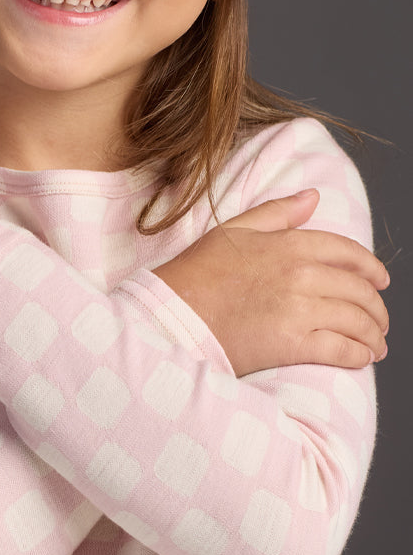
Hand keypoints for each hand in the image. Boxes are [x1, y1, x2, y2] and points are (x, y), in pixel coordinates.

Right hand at [153, 189, 389, 376]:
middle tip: (379, 319)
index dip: (371, 268)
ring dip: (373, 334)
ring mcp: (299, 310)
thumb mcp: (236, 229)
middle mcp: (301, 274)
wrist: (174, 312)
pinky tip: (362, 357)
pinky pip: (341, 349)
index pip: (348, 253)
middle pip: (359, 290)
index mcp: (290, 244)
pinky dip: (358, 355)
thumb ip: (278, 213)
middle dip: (376, 307)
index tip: (381, 280)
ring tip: (375, 344)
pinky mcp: (293, 344)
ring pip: (356, 321)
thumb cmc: (199, 271)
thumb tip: (312, 197)